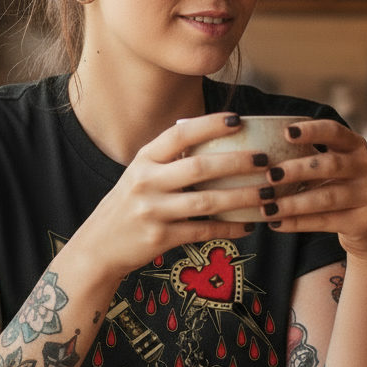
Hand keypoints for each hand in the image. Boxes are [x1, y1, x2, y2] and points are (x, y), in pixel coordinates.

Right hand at [72, 113, 268, 280]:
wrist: (98, 247)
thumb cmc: (127, 206)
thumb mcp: (139, 175)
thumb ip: (168, 160)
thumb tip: (212, 139)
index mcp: (143, 160)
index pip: (179, 135)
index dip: (210, 125)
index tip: (239, 120)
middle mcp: (146, 182)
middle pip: (199, 167)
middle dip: (237, 162)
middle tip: (265, 159)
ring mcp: (152, 211)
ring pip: (206, 202)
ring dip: (242, 197)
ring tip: (268, 193)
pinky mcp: (160, 238)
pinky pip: (203, 231)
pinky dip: (229, 228)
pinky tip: (249, 225)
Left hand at [256, 118, 366, 256]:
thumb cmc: (339, 187)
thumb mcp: (332, 168)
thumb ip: (307, 157)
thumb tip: (258, 154)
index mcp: (356, 146)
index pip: (335, 132)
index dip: (312, 131)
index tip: (286, 132)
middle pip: (330, 165)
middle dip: (297, 170)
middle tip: (269, 175)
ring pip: (326, 197)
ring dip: (292, 203)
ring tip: (266, 207)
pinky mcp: (364, 222)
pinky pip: (325, 221)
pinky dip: (297, 223)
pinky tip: (276, 223)